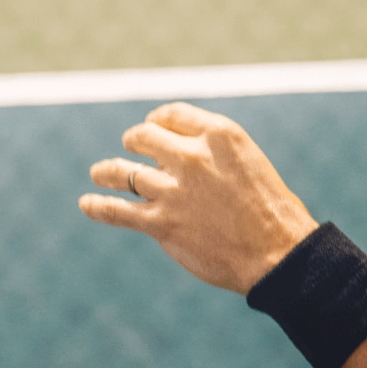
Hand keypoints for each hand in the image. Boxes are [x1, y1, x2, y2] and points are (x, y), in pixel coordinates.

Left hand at [79, 102, 319, 293]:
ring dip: (106, 171)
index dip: (157, 120)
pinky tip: (87, 203)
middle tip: (130, 148)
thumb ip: (215, 153)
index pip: (172, 114)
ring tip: (99, 172)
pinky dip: (98, 206)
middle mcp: (191, 157)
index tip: (153, 127)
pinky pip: (117, 211)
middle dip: (134, 141)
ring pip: (123, 171)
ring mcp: (173, 190)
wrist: (279, 253)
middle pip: (143, 137)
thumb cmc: (272, 210)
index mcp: (218, 135)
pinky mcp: (161, 224)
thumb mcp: (248, 163)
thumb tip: (182, 155)